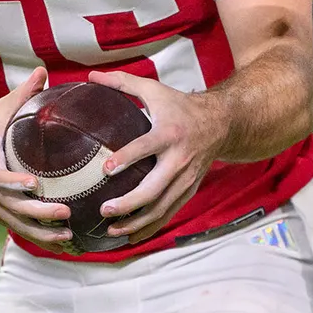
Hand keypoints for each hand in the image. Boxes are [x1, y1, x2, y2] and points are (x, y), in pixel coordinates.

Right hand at [0, 67, 73, 250]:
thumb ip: (21, 94)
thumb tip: (43, 71)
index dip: (16, 183)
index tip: (36, 184)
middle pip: (13, 208)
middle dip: (39, 214)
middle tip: (66, 213)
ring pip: (16, 225)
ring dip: (42, 234)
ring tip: (69, 236)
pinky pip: (18, 229)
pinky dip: (39, 238)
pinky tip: (62, 243)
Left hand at [86, 68, 226, 243]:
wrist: (222, 123)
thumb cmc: (182, 106)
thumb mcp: (154, 90)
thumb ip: (122, 83)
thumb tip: (90, 76)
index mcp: (169, 133)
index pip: (146, 147)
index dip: (126, 158)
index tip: (105, 169)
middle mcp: (180, 159)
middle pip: (154, 188)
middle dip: (129, 203)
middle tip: (104, 210)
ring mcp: (186, 178)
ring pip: (162, 208)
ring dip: (137, 222)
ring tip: (112, 230)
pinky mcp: (189, 190)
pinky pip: (169, 213)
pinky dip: (150, 227)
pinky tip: (130, 237)